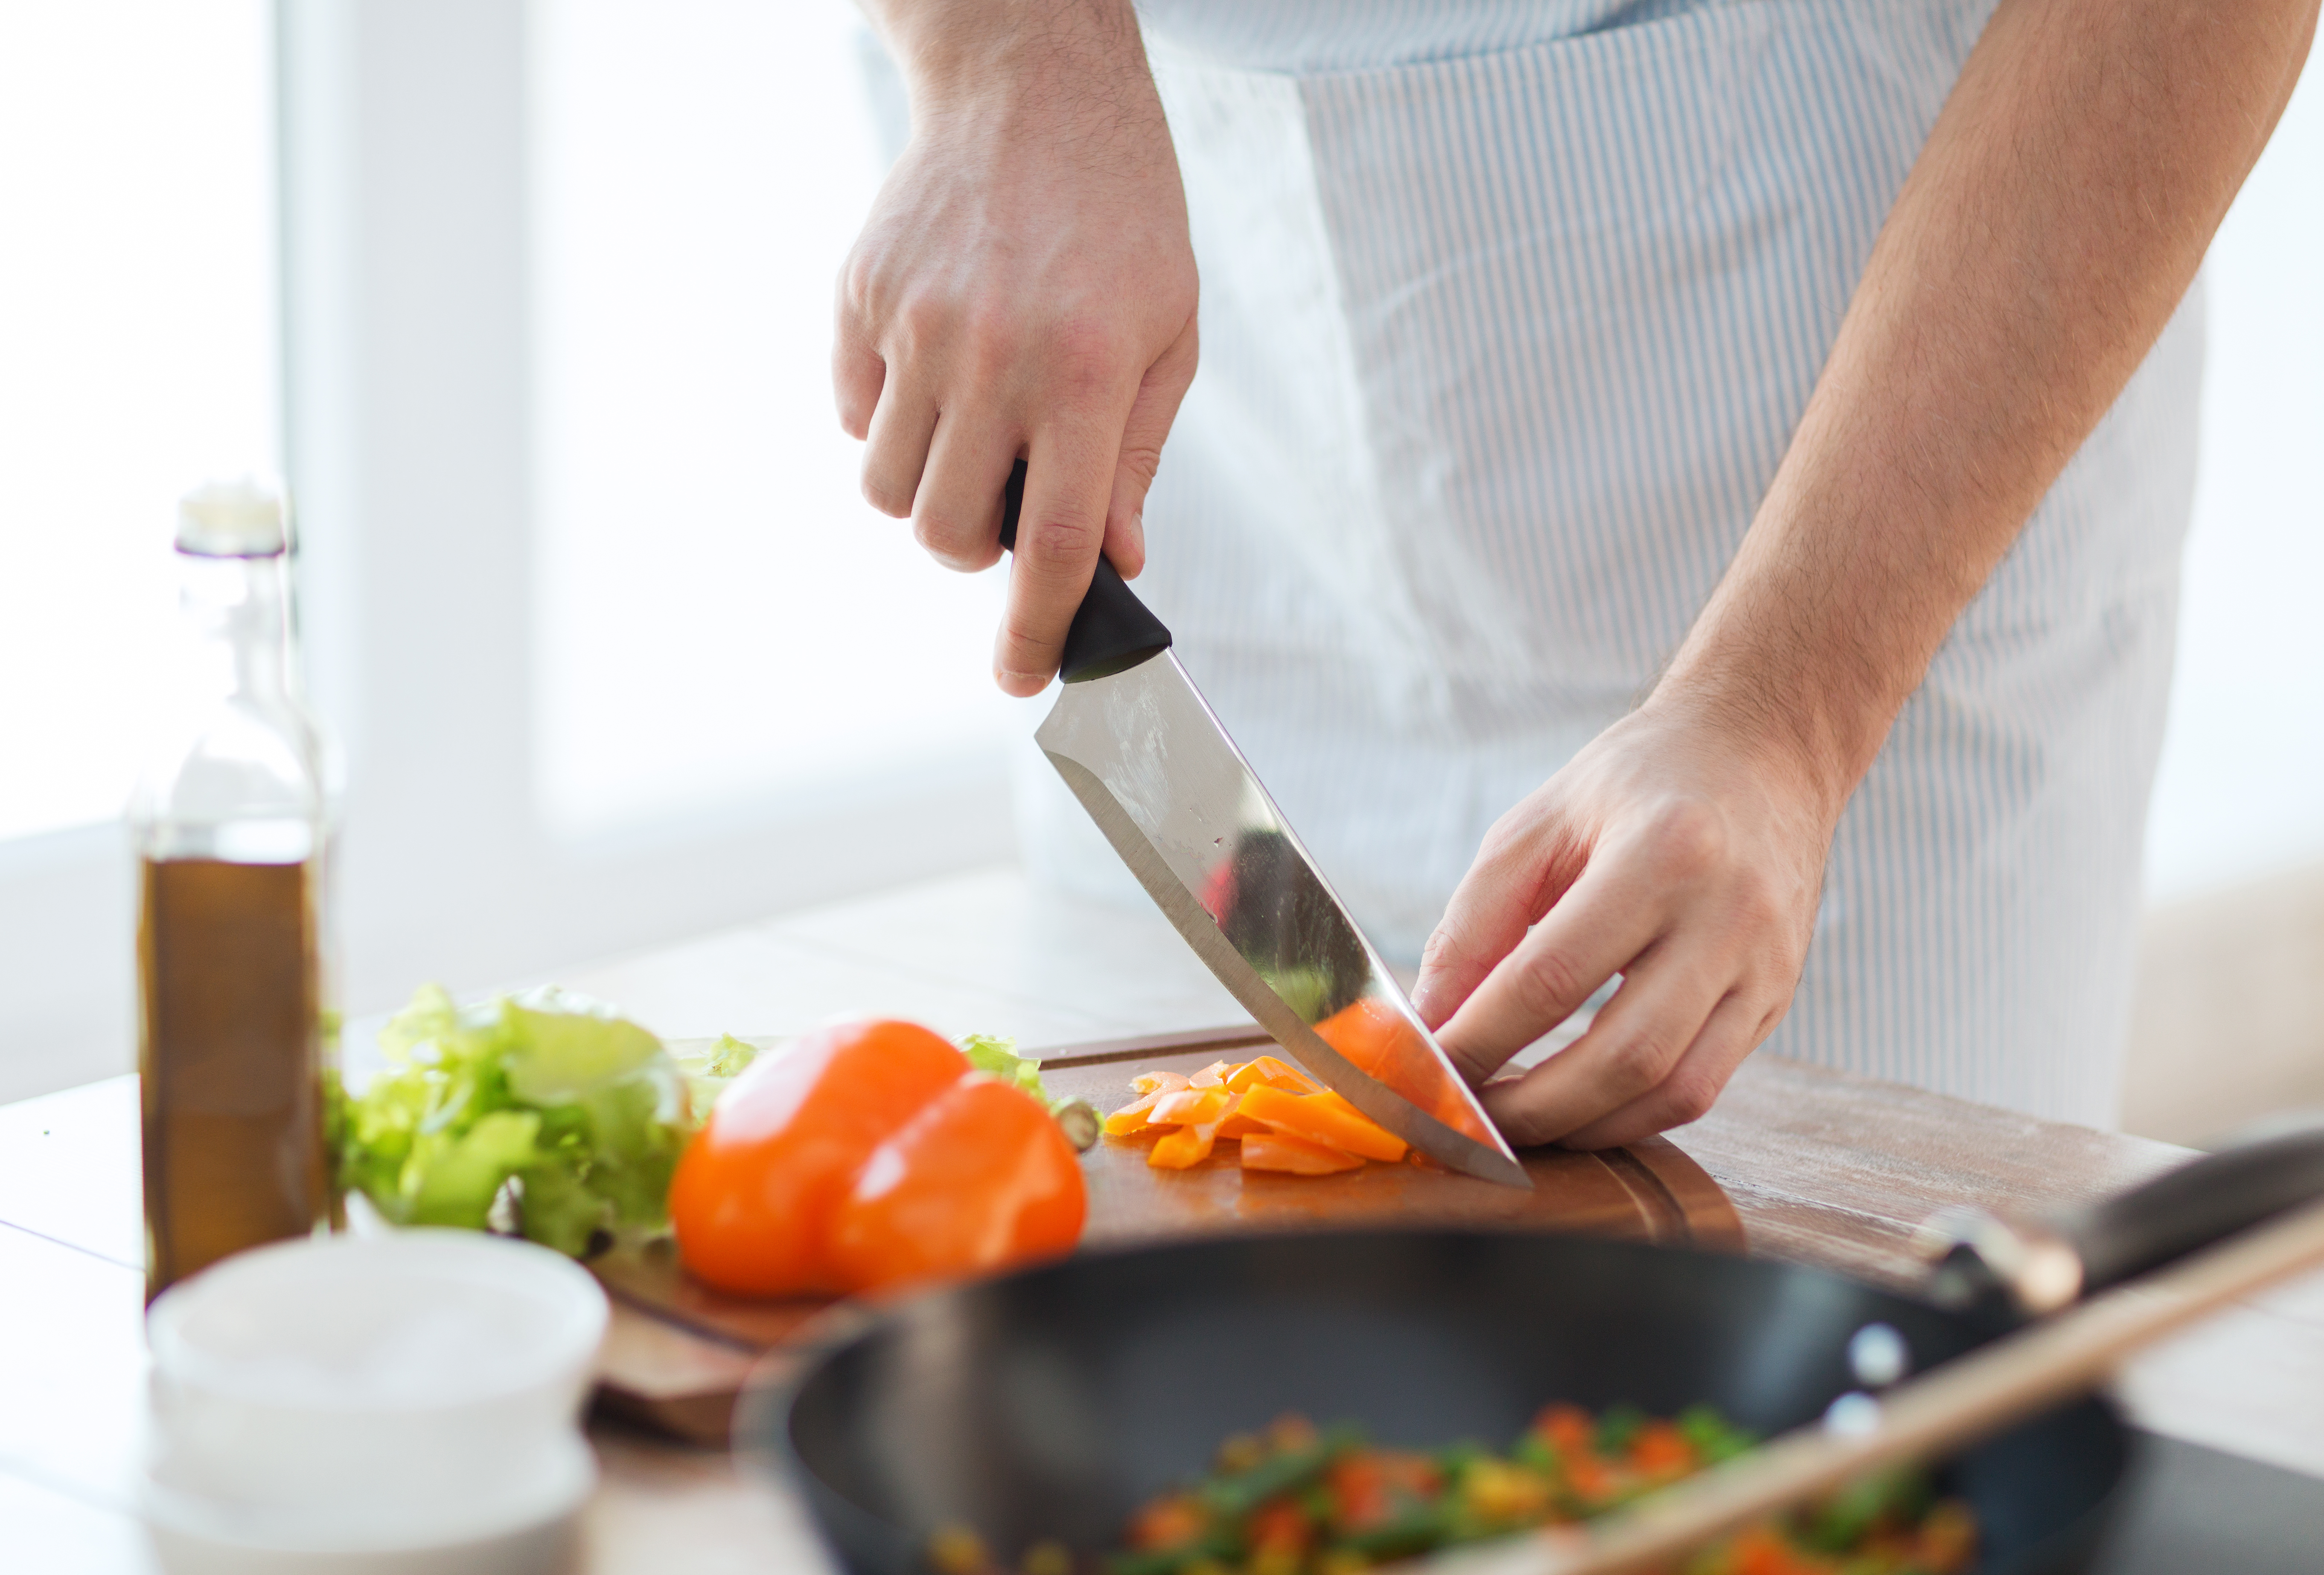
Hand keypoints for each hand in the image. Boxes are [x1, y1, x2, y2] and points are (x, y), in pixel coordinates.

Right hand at [835, 2, 1198, 694]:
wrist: (1035, 91)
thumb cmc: (1122, 223)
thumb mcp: (1166, 339)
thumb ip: (1134, 460)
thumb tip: (1114, 567)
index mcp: (1084, 374)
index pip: (1051, 544)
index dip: (1035, 630)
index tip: (1023, 681)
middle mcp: (993, 355)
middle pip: (947, 532)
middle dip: (975, 550)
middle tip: (1009, 504)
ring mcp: (915, 325)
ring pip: (887, 488)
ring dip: (928, 493)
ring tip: (973, 433)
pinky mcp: (860, 298)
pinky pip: (854, 415)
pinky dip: (890, 424)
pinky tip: (937, 370)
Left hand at [1410, 695, 1838, 1149]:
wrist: (1763, 751)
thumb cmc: (1638, 782)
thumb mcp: (1539, 824)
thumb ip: (1476, 922)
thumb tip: (1431, 1021)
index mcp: (1664, 853)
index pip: (1551, 978)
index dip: (1480, 1039)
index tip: (1427, 1071)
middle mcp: (1728, 916)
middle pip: (1622, 1056)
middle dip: (1531, 1107)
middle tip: (1467, 1119)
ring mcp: (1765, 966)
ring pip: (1674, 1092)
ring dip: (1582, 1127)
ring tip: (1515, 1125)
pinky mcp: (1776, 999)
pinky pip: (1703, 1089)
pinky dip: (1630, 1115)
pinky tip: (1576, 1107)